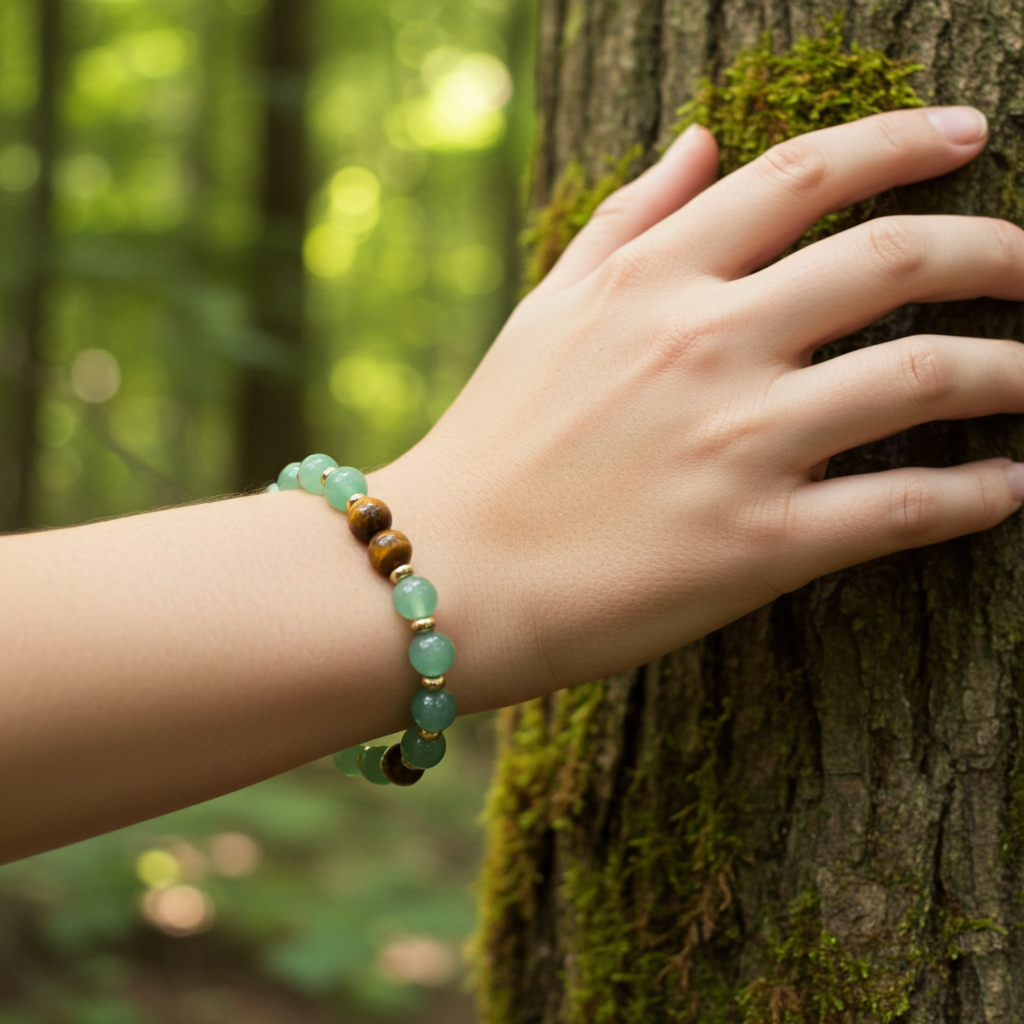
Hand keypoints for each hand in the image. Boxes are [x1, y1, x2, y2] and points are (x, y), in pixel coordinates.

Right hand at [376, 106, 1023, 708]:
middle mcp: (708, 344)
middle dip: (1000, 250)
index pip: (803, 177)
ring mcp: (740, 443)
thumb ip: (627, 221)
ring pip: (930, 377)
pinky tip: (1010, 486)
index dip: (900, 141)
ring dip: (1017, 372)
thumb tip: (704, 140)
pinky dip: (980, 493)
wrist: (450, 574)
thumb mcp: (546, 312)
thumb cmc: (491, 445)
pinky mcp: (760, 543)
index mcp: (653, 283)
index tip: (967, 134)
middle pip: (898, 261)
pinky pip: (908, 506)